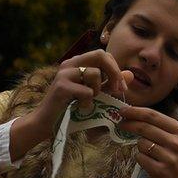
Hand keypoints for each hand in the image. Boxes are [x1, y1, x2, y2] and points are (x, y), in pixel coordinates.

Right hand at [11, 50, 132, 159]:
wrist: (46, 123)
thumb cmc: (70, 108)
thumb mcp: (94, 94)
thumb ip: (111, 84)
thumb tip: (131, 74)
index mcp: (76, 62)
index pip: (102, 54)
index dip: (115, 68)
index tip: (121, 87)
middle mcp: (69, 64)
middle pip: (100, 55)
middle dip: (114, 73)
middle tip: (118, 90)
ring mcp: (64, 74)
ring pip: (94, 74)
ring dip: (98, 91)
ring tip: (89, 101)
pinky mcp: (61, 87)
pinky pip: (87, 91)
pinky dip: (88, 103)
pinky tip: (80, 108)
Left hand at [117, 106, 177, 177]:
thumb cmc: (175, 162)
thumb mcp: (175, 141)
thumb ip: (159, 127)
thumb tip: (133, 114)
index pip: (153, 115)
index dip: (135, 111)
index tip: (122, 110)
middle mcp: (176, 142)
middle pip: (144, 127)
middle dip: (129, 124)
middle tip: (120, 124)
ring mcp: (169, 157)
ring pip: (141, 143)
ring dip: (139, 147)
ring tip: (148, 154)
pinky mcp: (160, 171)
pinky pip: (140, 158)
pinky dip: (140, 159)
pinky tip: (149, 164)